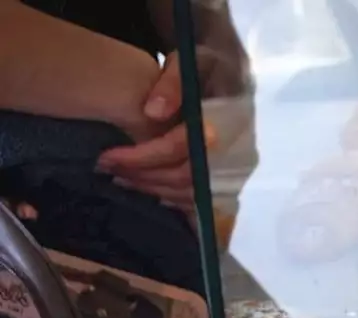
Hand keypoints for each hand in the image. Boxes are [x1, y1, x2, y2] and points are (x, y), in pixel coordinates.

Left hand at [97, 50, 219, 211]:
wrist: (234, 76)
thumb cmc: (207, 68)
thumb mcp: (187, 63)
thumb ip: (171, 84)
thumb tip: (153, 113)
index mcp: (224, 119)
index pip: (182, 148)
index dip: (143, 156)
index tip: (108, 156)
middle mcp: (234, 149)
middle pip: (186, 177)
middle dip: (143, 176)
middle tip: (109, 169)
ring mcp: (234, 167)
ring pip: (191, 193)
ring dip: (153, 190)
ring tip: (122, 179)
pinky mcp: (230, 177)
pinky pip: (202, 201)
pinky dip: (175, 201)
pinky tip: (151, 192)